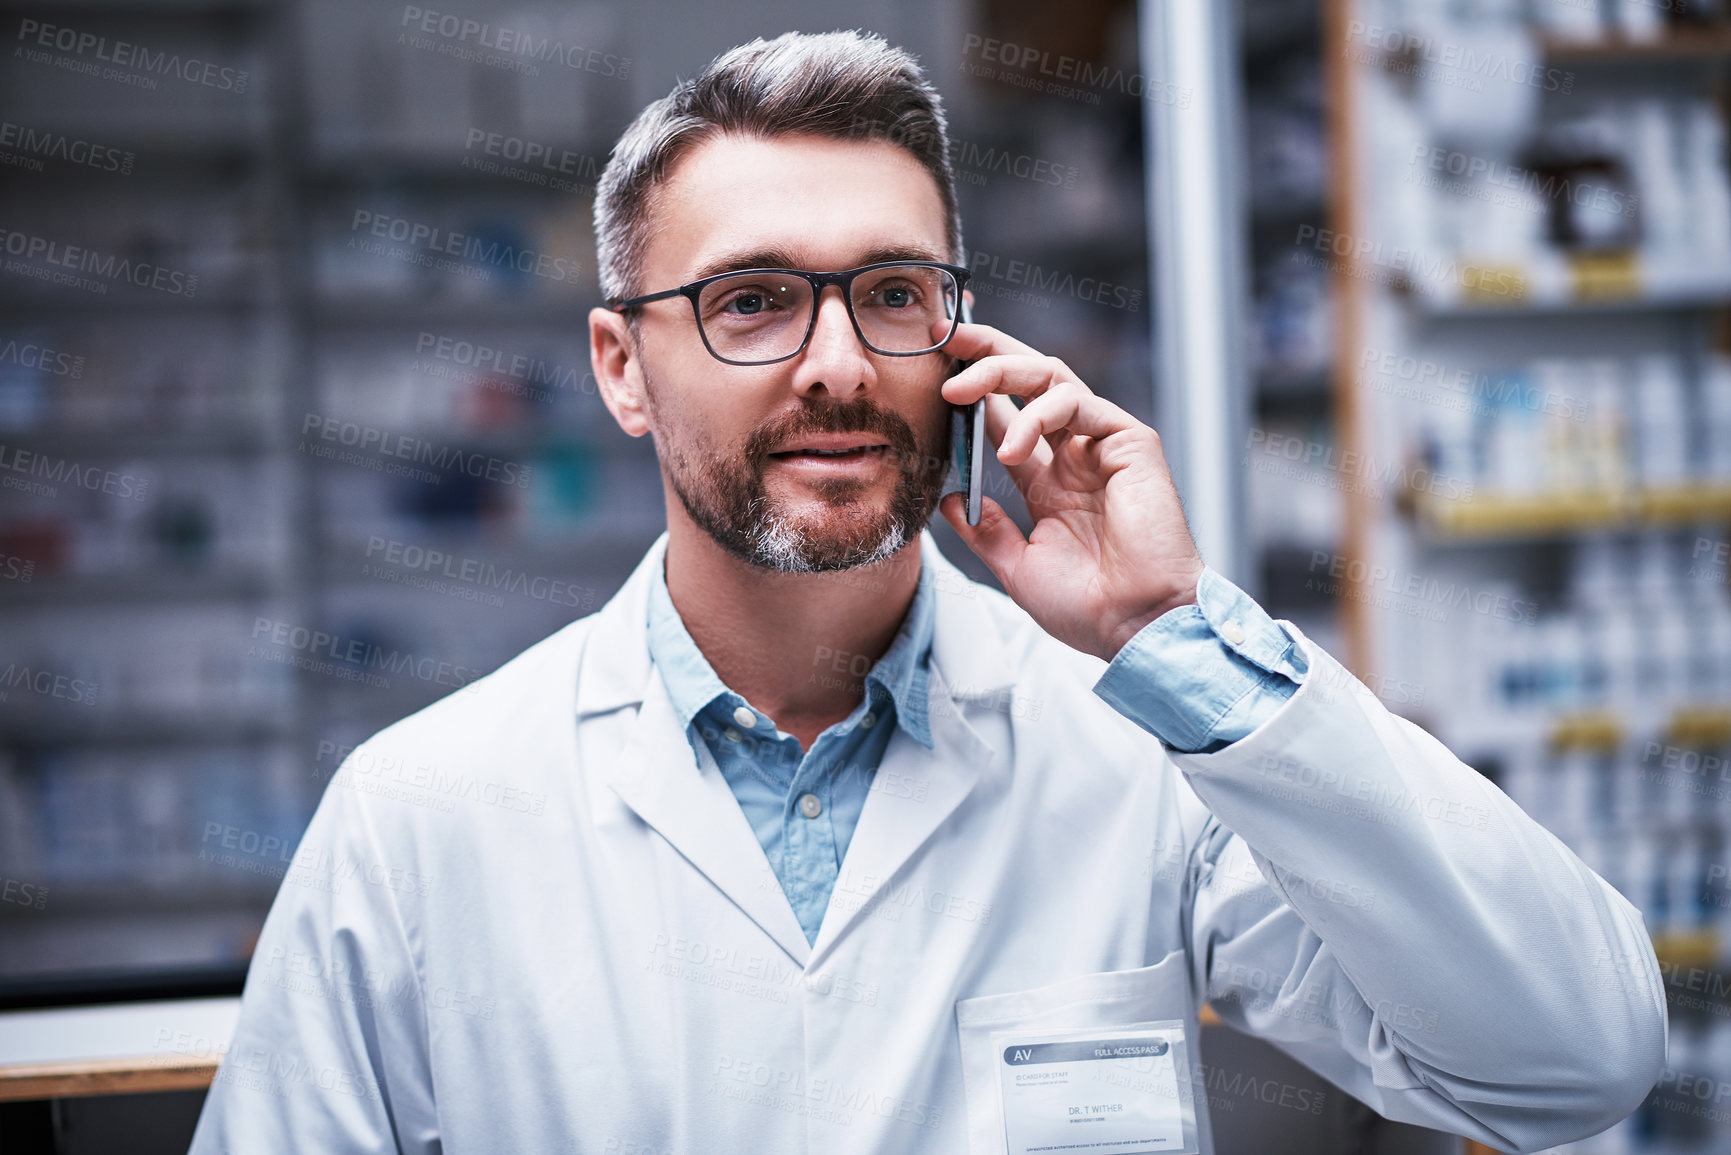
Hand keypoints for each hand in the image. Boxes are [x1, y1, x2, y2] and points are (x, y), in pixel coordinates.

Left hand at [934, 318, 1204, 662]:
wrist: (1135, 625)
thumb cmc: (1087, 605)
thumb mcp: (1016, 565)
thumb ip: (985, 530)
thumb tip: (951, 499)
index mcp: (1050, 481)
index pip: (1006, 415)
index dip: (972, 389)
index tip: (931, 370)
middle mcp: (1076, 455)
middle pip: (1028, 379)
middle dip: (984, 350)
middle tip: (942, 336)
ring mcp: (1103, 444)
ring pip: (1049, 377)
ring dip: (998, 372)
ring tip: (957, 392)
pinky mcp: (1131, 441)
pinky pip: (1077, 403)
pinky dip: (1037, 415)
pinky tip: (1012, 448)